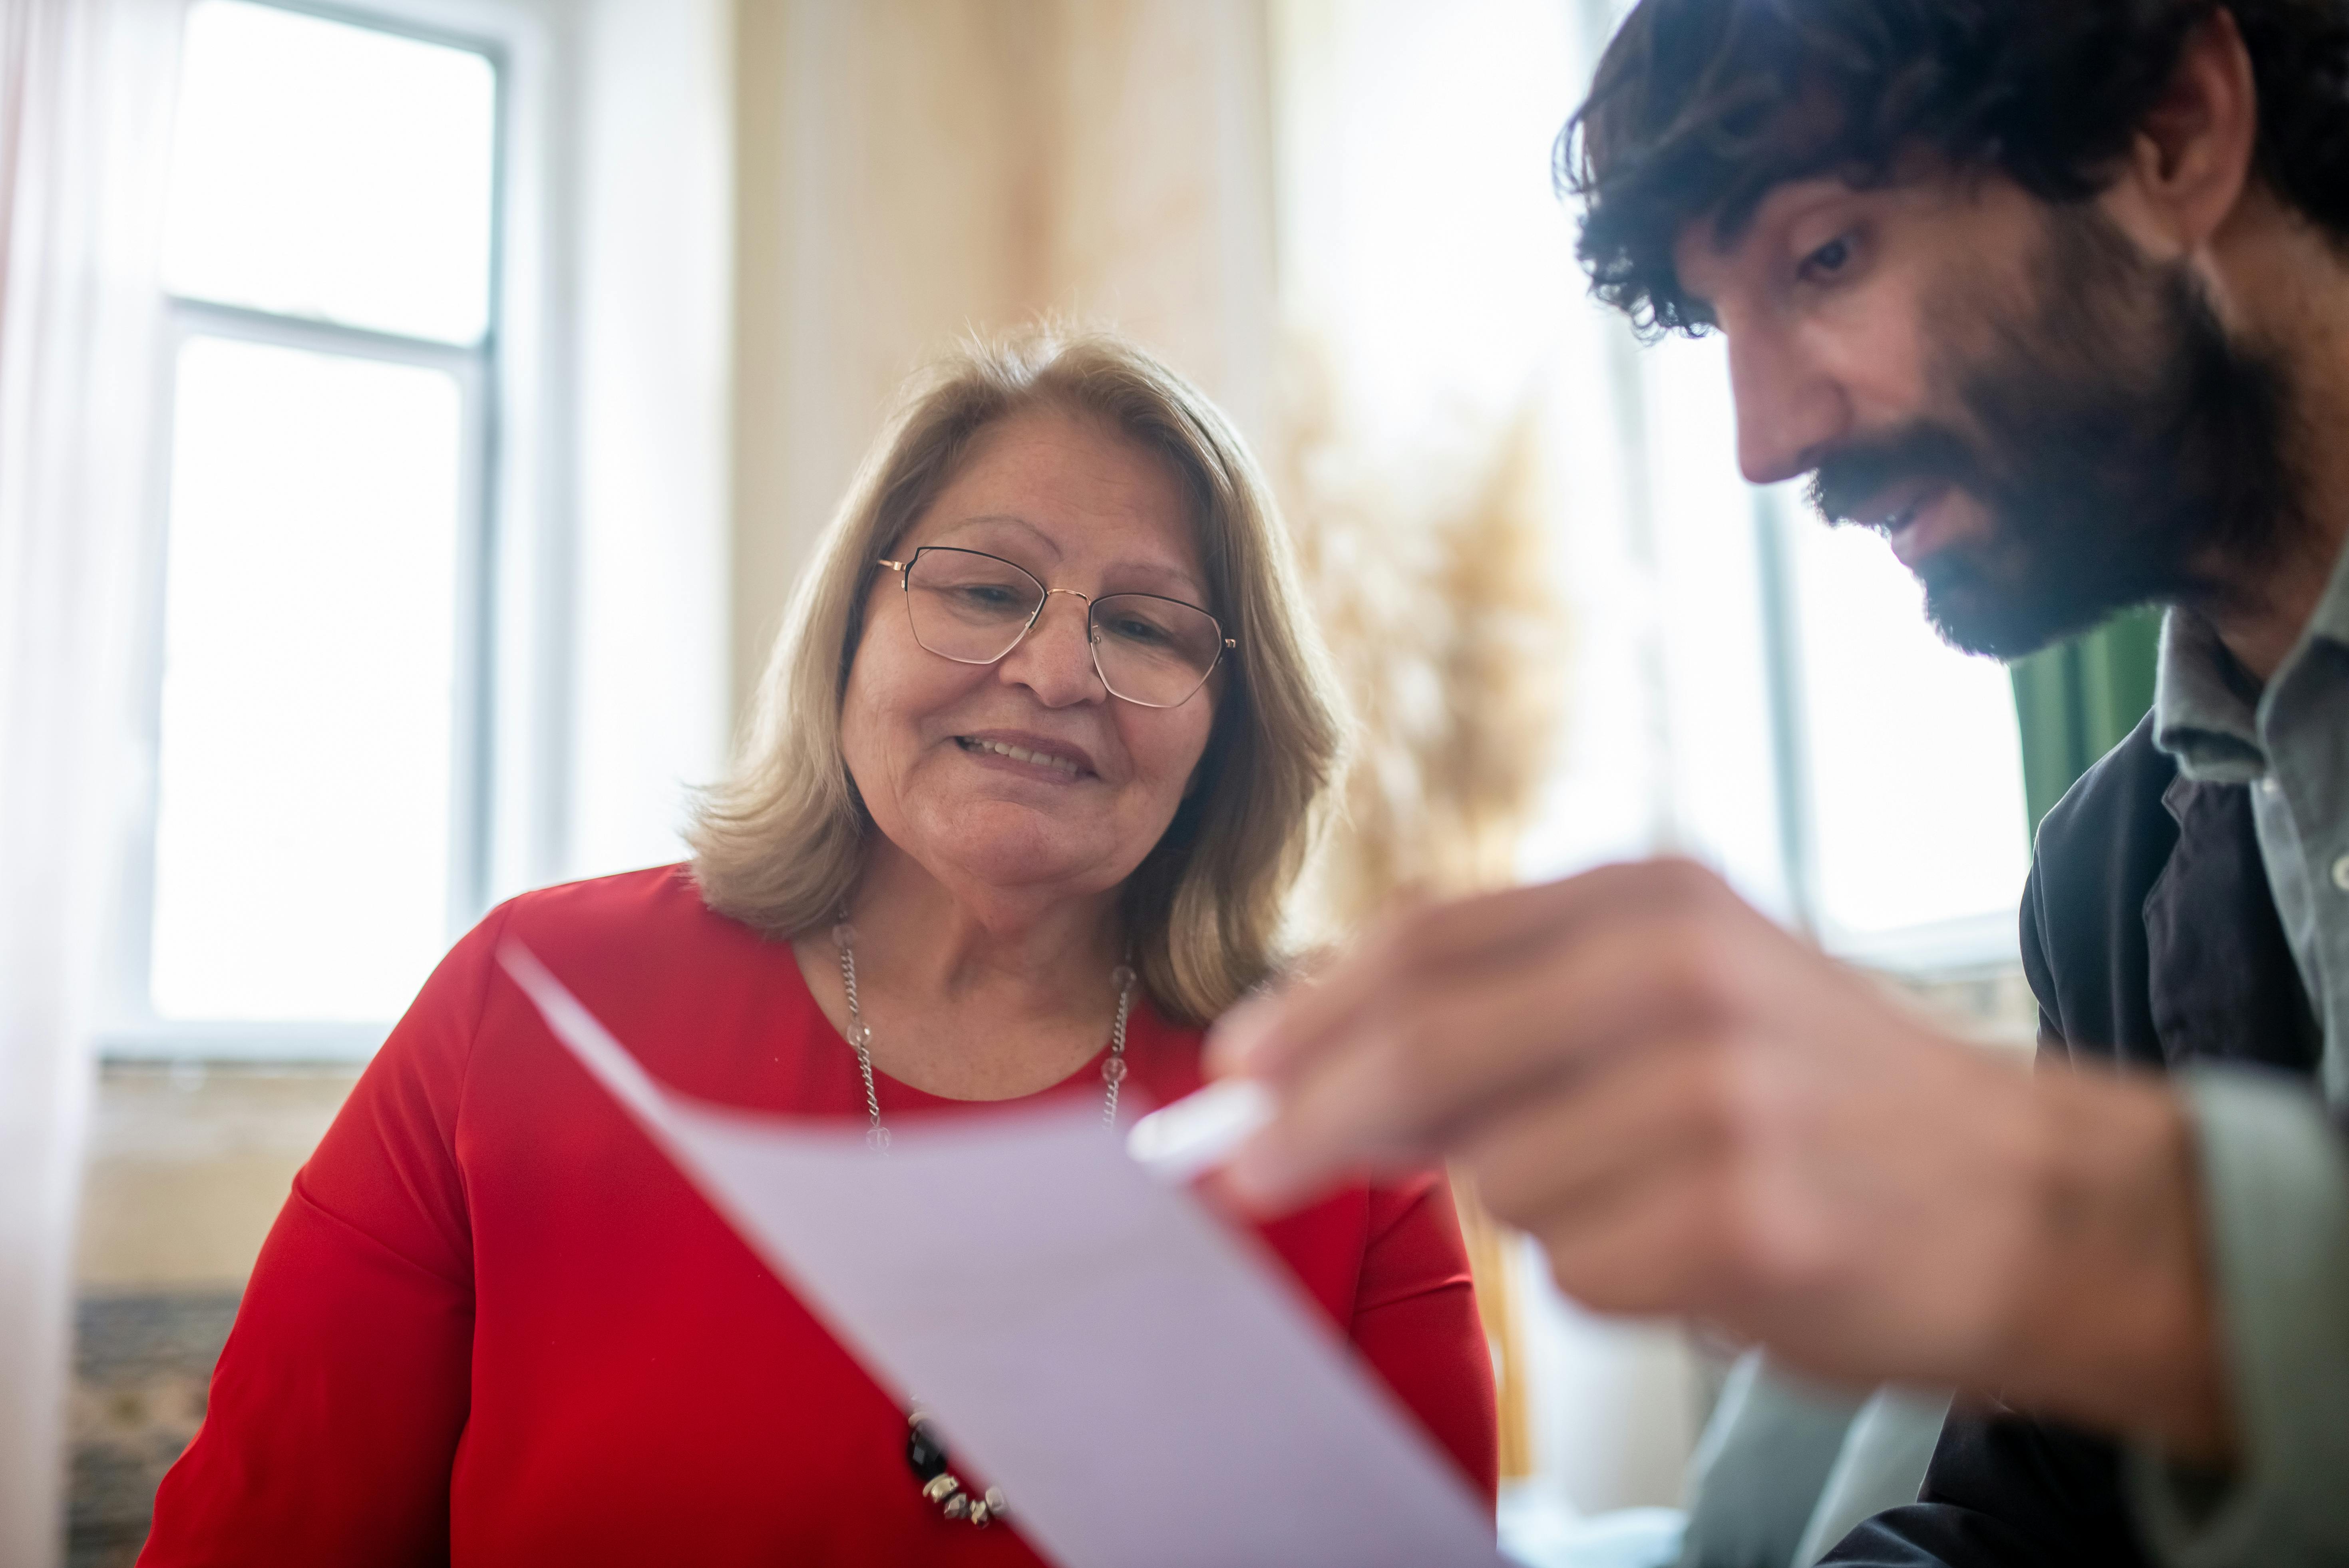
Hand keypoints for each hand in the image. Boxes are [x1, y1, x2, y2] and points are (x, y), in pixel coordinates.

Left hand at [1210, 859, 2234, 1461]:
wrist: (2035, 1200)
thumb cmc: (1825, 1099)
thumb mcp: (1681, 996)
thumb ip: (1510, 1017)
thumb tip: (1315, 1070)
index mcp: (1657, 896)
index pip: (1430, 941)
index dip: (1311, 1009)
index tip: (1233, 1069)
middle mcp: (1686, 973)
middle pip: (1427, 1045)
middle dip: (1313, 1116)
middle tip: (1243, 1171)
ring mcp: (1720, 1094)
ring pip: (1502, 1179)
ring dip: (1534, 1210)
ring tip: (1646, 1195)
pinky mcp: (1748, 1217)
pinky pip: (1582, 1268)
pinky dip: (1611, 1275)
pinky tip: (1701, 1249)